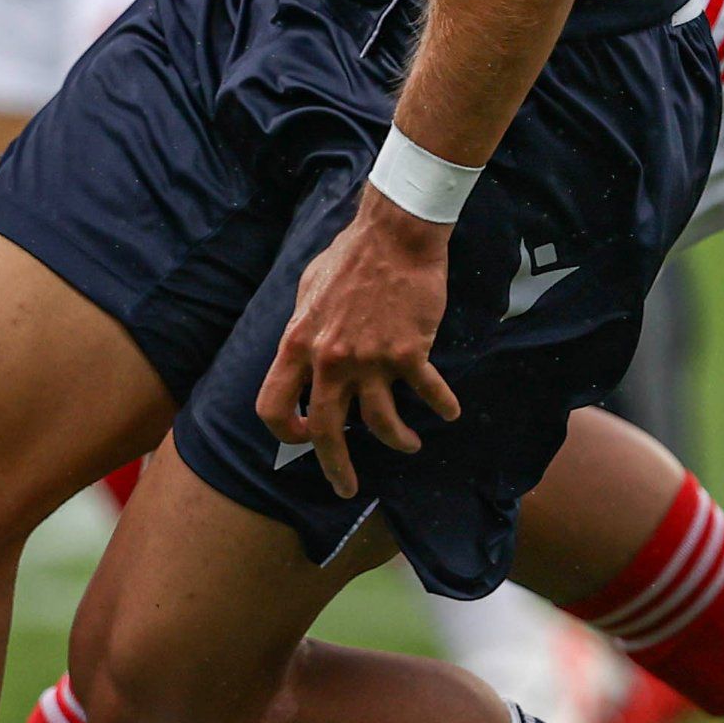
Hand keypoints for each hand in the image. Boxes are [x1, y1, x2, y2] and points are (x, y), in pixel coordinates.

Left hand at [256, 190, 462, 501]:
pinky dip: (440, 405)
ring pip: (381, 423)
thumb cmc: (350, 256)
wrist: (395, 233)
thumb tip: (303, 355)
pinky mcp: (409, 352)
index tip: (303, 436)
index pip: (273, 405)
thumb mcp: (307, 290)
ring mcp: (371, 359)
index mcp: (298, 344)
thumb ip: (303, 330)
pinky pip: (426, 392)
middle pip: (325, 430)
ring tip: (409, 445)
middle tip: (346, 488)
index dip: (285, 430)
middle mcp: (331, 359)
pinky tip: (450, 412)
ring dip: (397, 440)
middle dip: (335, 468)